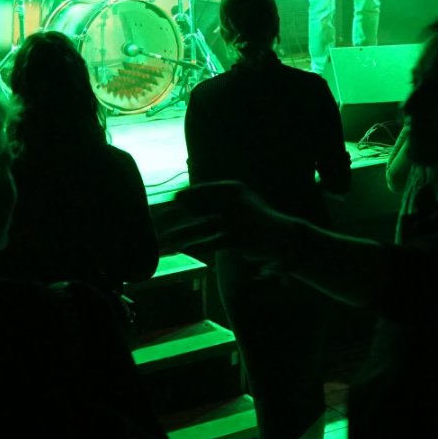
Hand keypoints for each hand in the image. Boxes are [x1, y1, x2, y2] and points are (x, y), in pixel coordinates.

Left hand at [157, 181, 302, 264]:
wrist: (284, 237)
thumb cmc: (253, 220)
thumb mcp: (234, 204)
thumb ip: (210, 202)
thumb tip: (178, 200)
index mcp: (232, 188)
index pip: (198, 191)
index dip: (179, 200)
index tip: (163, 208)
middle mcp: (234, 200)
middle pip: (195, 208)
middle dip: (173, 217)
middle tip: (154, 224)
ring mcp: (238, 219)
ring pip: (200, 226)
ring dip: (179, 234)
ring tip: (162, 242)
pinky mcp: (239, 238)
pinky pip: (211, 242)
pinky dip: (194, 246)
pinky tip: (181, 250)